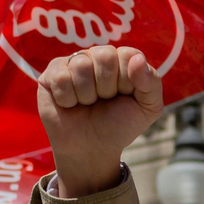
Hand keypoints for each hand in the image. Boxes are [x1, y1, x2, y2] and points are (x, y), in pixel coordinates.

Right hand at [37, 45, 165, 197]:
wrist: (91, 149)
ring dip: (87, 95)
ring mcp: (72, 63)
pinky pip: (61, 77)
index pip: (127, 54)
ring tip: (87, 104)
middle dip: (107, 87)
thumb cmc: (119, 125)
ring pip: (81, 66)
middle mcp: (97, 56)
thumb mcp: (148, 109)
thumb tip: (137, 59)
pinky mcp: (51, 75)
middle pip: (104, 55)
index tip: (124, 96)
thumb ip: (152, 83)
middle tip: (104, 101)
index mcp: (122, 60)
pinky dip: (68, 99)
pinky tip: (70, 105)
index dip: (127, 80)